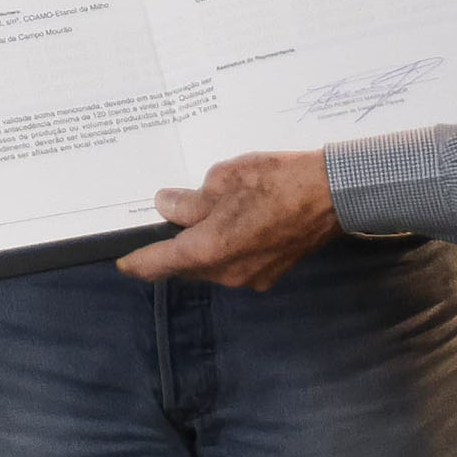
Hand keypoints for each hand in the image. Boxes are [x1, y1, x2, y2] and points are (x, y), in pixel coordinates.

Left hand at [116, 150, 340, 289]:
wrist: (334, 195)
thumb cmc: (275, 181)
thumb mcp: (223, 179)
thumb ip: (190, 199)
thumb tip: (168, 207)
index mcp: (208, 250)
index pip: (159, 263)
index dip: (137, 263)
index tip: (123, 263)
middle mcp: (227, 273)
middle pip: (186, 266)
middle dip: (173, 249)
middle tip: (165, 225)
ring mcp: (252, 278)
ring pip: (212, 266)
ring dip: (202, 247)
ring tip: (202, 217)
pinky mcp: (272, 273)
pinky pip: (236, 264)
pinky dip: (227, 248)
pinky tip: (233, 223)